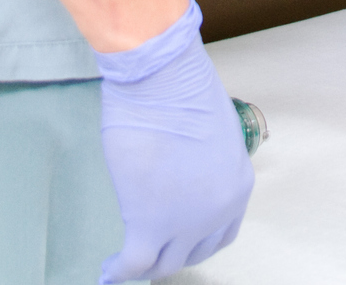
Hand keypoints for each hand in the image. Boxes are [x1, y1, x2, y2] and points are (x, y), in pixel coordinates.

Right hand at [95, 0, 252, 282]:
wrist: (163, 80)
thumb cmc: (183, 89)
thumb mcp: (211, 133)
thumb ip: (202, 164)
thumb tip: (178, 172)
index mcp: (238, 185)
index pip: (222, 233)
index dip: (198, 240)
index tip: (179, 240)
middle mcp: (218, 210)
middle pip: (195, 252)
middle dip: (173, 254)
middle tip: (152, 251)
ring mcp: (186, 222)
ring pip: (165, 263)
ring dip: (146, 266)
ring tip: (125, 264)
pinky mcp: (150, 223)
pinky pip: (135, 263)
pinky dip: (119, 272)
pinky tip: (107, 271)